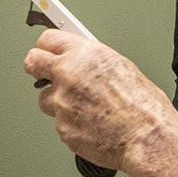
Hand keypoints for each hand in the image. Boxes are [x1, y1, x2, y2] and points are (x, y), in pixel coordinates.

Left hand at [23, 30, 176, 171]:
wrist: (145, 136)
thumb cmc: (143, 106)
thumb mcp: (121, 67)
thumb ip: (92, 62)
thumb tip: (82, 62)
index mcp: (84, 54)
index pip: (48, 40)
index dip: (47, 46)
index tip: (47, 51)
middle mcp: (68, 75)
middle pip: (32, 62)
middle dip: (37, 67)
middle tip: (44, 73)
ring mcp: (61, 102)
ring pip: (44, 98)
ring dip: (57, 102)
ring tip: (84, 108)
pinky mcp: (61, 127)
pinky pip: (59, 122)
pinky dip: (71, 123)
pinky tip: (92, 124)